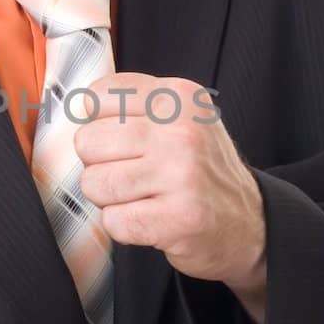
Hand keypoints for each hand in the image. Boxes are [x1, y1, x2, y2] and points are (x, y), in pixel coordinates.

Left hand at [73, 73, 266, 307]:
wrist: (249, 224)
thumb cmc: (200, 170)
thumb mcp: (180, 118)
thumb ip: (133, 105)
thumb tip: (73, 104)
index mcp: (179, 97)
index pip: (98, 97)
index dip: (99, 124)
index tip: (123, 141)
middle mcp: (182, 131)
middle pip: (87, 142)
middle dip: (100, 165)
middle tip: (133, 175)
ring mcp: (182, 175)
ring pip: (94, 183)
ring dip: (110, 199)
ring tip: (142, 198)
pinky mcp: (178, 219)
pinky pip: (113, 222)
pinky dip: (124, 227)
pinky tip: (151, 220)